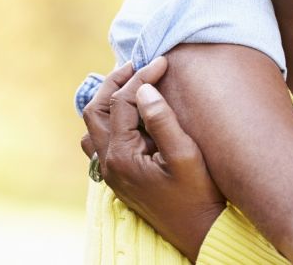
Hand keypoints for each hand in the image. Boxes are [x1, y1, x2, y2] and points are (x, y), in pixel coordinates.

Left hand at [93, 58, 225, 259]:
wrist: (199, 231)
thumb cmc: (198, 194)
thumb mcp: (186, 156)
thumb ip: (162, 120)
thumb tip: (144, 89)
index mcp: (122, 156)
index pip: (123, 102)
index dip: (141, 76)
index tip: (163, 62)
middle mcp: (107, 164)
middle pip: (96, 109)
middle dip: (115, 82)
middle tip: (138, 64)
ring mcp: (109, 171)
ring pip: (93, 125)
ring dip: (108, 101)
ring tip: (132, 85)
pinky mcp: (117, 176)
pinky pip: (99, 141)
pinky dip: (109, 121)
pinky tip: (130, 115)